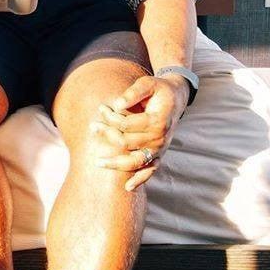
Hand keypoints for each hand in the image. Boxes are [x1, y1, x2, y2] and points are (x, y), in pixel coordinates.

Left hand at [94, 74, 190, 190]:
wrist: (176, 98)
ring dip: (116, 163)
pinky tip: (127, 186)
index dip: (110, 117)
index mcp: (157, 121)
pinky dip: (140, 179)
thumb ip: (133, 93)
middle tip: (92, 126)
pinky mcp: (159, 154)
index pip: (126, 125)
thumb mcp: (148, 83)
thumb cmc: (159, 90)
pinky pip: (150, 170)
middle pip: (126, 142)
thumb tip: (116, 105)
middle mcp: (159, 138)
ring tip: (98, 162)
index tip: (100, 108)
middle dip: (107, 134)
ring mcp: (160, 149)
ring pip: (136, 161)